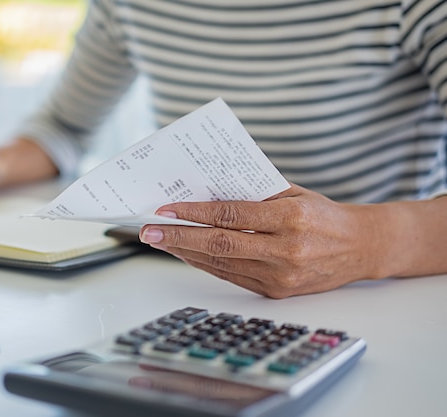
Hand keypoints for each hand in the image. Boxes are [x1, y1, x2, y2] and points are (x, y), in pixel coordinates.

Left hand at [139, 184, 385, 297]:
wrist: (361, 247)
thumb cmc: (324, 214)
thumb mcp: (293, 193)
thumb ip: (253, 194)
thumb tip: (204, 194)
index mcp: (292, 218)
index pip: (231, 215)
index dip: (194, 213)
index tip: (165, 209)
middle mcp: (287, 251)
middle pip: (220, 245)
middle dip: (179, 238)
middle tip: (148, 231)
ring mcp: (282, 276)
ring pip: (221, 264)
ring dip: (186, 253)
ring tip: (161, 241)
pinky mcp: (278, 293)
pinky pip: (231, 277)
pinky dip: (206, 264)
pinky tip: (187, 253)